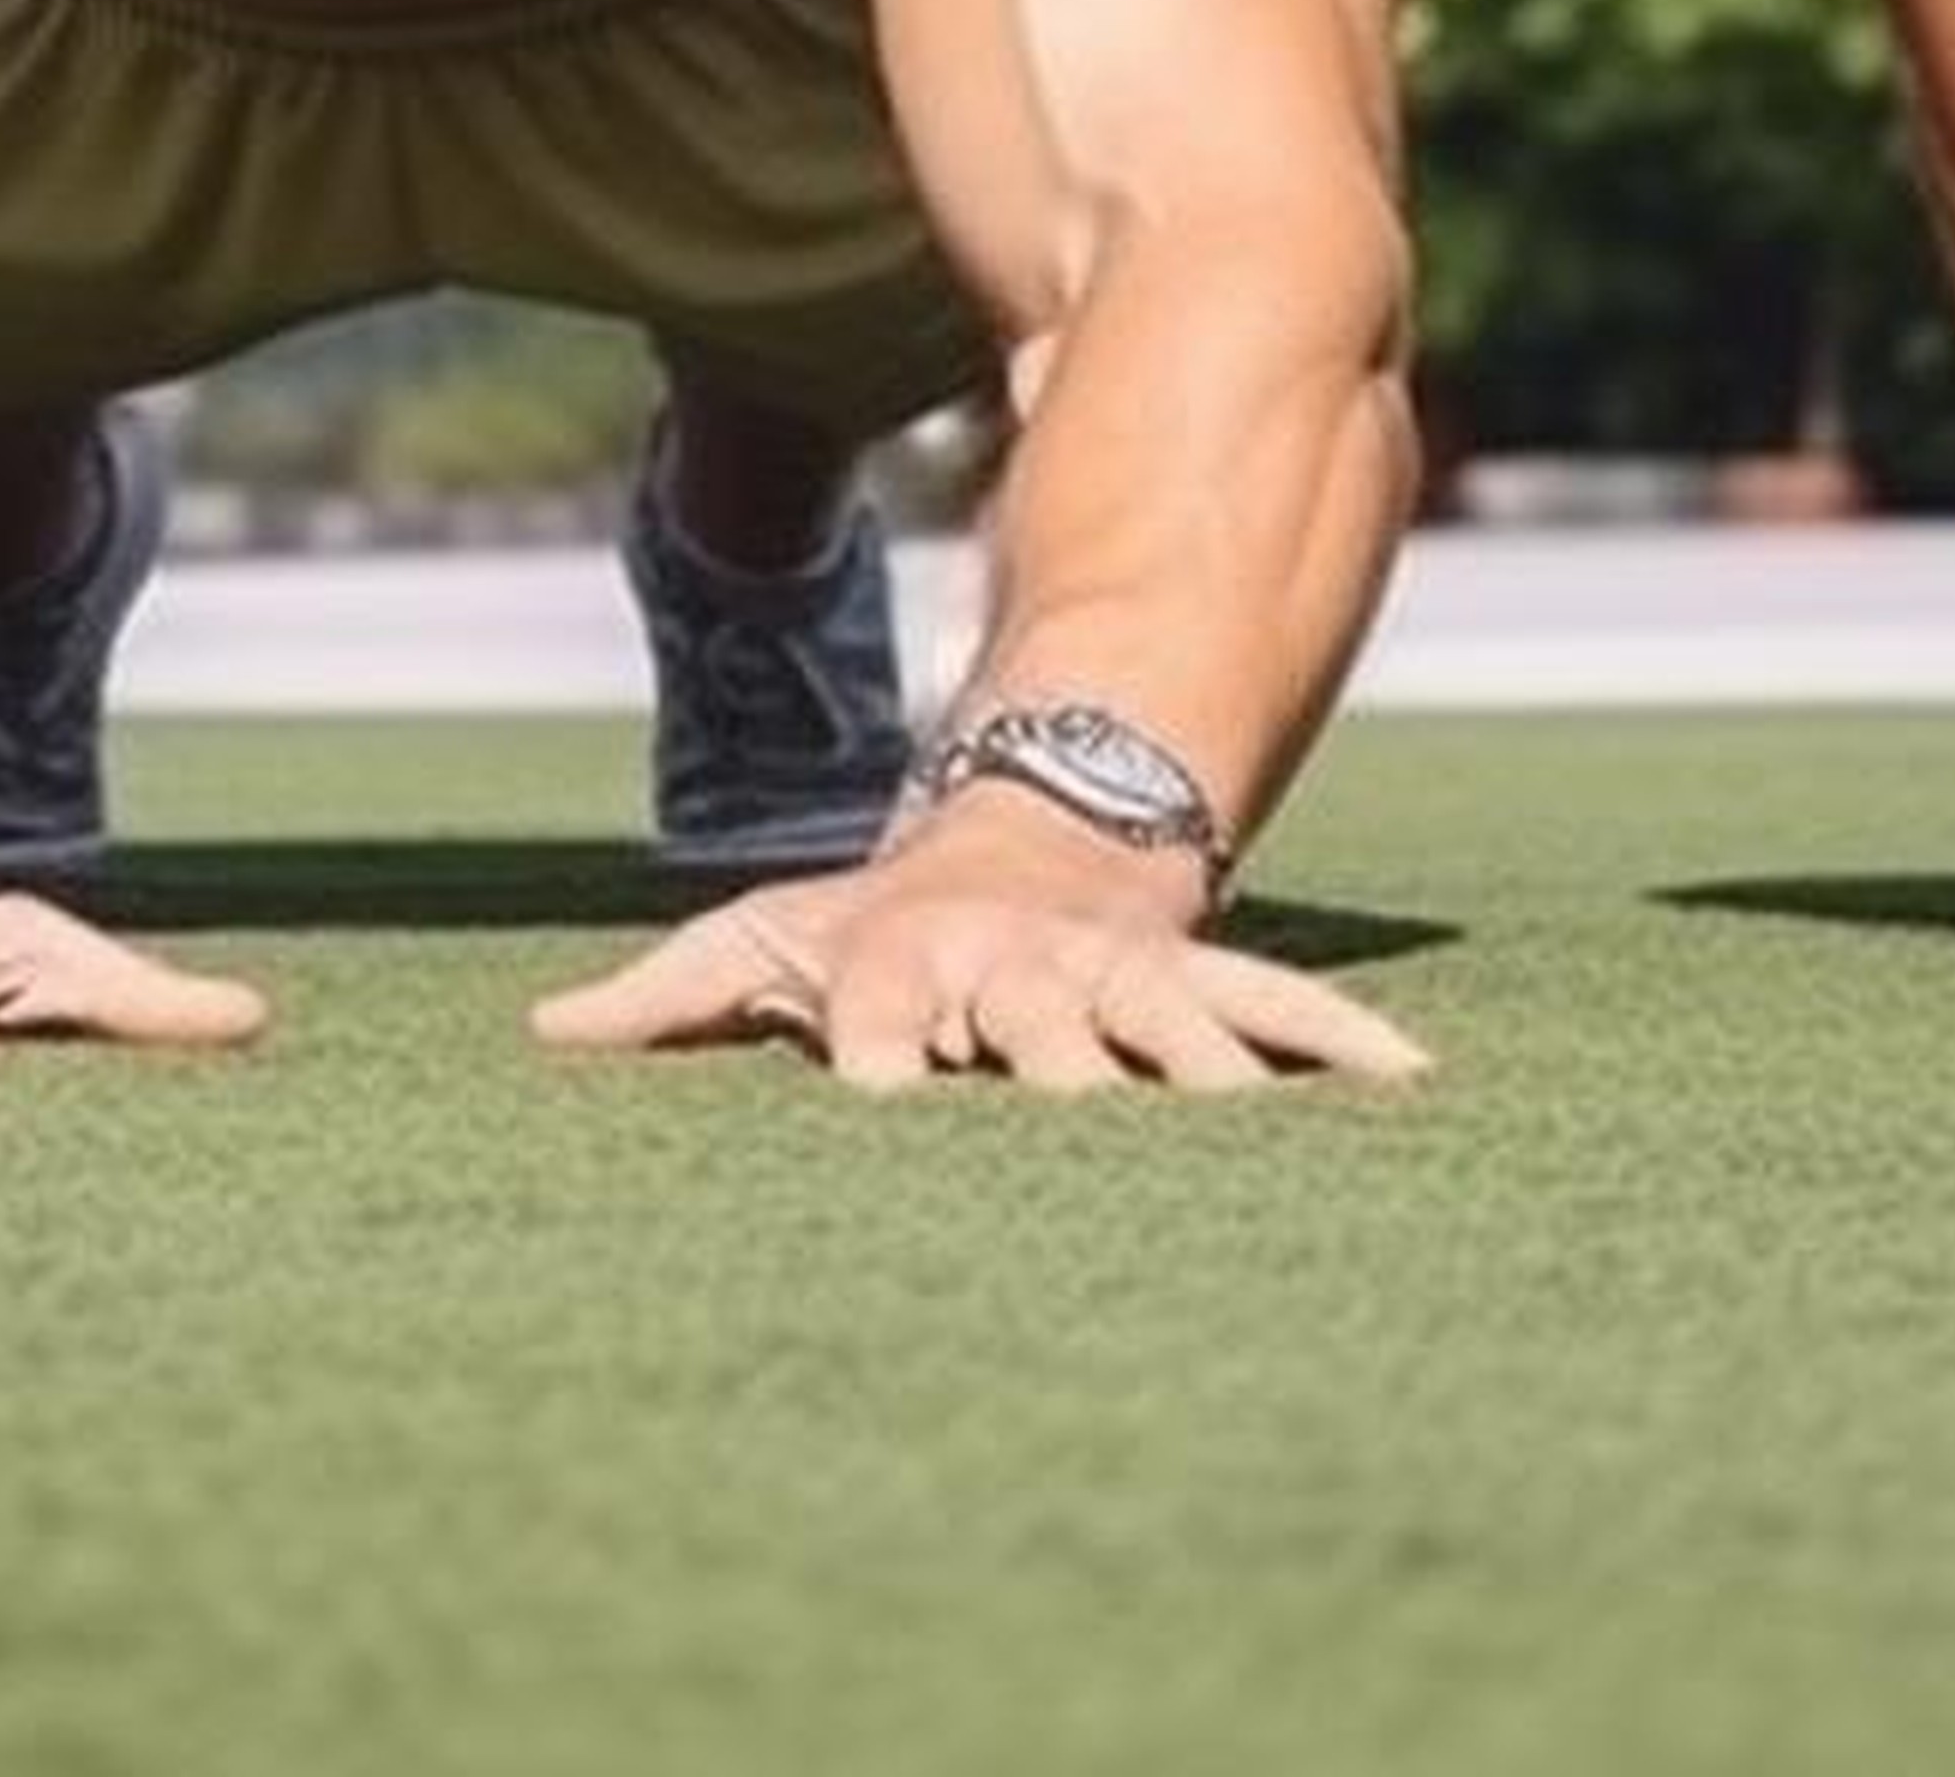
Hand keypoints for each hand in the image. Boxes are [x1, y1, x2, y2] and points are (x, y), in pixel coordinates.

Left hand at [529, 859, 1428, 1088]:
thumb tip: (543, 1038)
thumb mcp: (764, 938)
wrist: (1021, 832)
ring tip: (1257, 1122)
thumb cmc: (879, 922)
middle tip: (1084, 1123)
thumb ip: (665, 998)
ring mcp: (1113, 973)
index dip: (879, 1054)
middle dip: (1064, 1074)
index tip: (875, 1102)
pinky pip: (1275, 1003)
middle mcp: (1015, 970)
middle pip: (1042, 1030)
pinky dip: (1339, 1039)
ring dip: (1211, 1071)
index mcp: (904, 970)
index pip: (883, 1018)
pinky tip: (1411, 1082)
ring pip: (1168, 1023)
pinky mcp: (1190, 977)